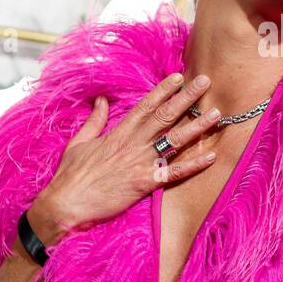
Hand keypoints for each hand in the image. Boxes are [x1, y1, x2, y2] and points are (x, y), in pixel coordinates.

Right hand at [28, 73, 220, 244]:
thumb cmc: (70, 176)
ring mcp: (140, 163)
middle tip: (205, 81)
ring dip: (197, 126)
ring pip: (174, 140)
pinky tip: (211, 156)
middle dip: (186, 98)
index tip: (179, 76)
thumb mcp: (79, 142)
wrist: (66, 205)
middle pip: (165, 116)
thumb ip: (94, 120)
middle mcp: (133, 144)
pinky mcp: (144, 184)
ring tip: (216, 114)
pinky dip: (193, 165)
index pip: (145, 106)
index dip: (164, 90)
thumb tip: (101, 100)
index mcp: (118, 133)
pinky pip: (174, 173)